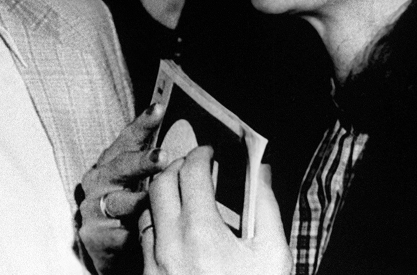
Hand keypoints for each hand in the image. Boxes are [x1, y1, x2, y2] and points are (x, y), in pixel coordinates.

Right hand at [78, 104, 169, 273]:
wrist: (110, 248)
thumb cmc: (131, 207)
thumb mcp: (141, 182)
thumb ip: (157, 164)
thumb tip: (199, 151)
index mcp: (113, 160)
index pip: (129, 138)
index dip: (144, 123)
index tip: (159, 108)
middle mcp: (99, 179)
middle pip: (120, 166)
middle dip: (141, 161)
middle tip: (163, 157)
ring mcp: (93, 206)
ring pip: (117, 201)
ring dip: (135, 199)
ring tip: (151, 199)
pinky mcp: (93, 234)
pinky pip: (115, 232)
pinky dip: (128, 233)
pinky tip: (138, 235)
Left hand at [141, 146, 290, 274]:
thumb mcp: (272, 255)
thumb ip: (266, 207)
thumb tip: (261, 169)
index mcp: (202, 234)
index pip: (190, 174)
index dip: (201, 156)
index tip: (211, 152)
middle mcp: (169, 246)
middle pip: (160, 184)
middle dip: (177, 168)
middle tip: (196, 166)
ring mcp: (152, 264)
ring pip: (147, 209)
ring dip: (163, 194)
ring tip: (185, 193)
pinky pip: (143, 238)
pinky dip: (157, 221)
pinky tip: (177, 225)